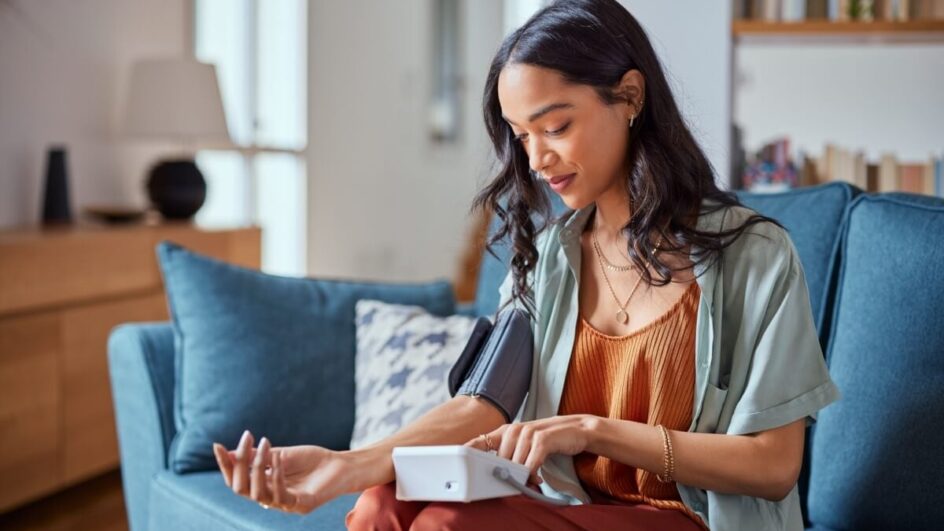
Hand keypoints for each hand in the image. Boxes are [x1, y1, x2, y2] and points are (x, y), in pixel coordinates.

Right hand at [212, 430, 360, 513]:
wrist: (341, 465)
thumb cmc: (311, 461)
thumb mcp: (280, 455)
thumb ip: (257, 457)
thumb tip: (228, 452)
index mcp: (263, 486)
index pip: (235, 480)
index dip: (225, 465)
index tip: (217, 445)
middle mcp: (270, 498)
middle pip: (240, 488)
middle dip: (239, 463)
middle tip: (248, 438)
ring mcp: (284, 504)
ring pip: (257, 493)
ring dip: (258, 467)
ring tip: (264, 444)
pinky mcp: (301, 505)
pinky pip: (281, 496)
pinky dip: (276, 477)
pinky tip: (278, 460)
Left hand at [463, 414, 596, 486]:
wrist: (576, 430)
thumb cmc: (548, 441)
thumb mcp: (525, 445)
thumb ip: (510, 456)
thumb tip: (495, 475)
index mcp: (506, 431)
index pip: (480, 441)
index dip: (467, 451)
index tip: (457, 464)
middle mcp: (514, 429)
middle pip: (498, 459)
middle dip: (506, 474)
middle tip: (516, 483)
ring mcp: (528, 432)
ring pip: (515, 463)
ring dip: (521, 476)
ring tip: (529, 481)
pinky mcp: (542, 439)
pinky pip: (530, 463)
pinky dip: (532, 474)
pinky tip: (536, 479)